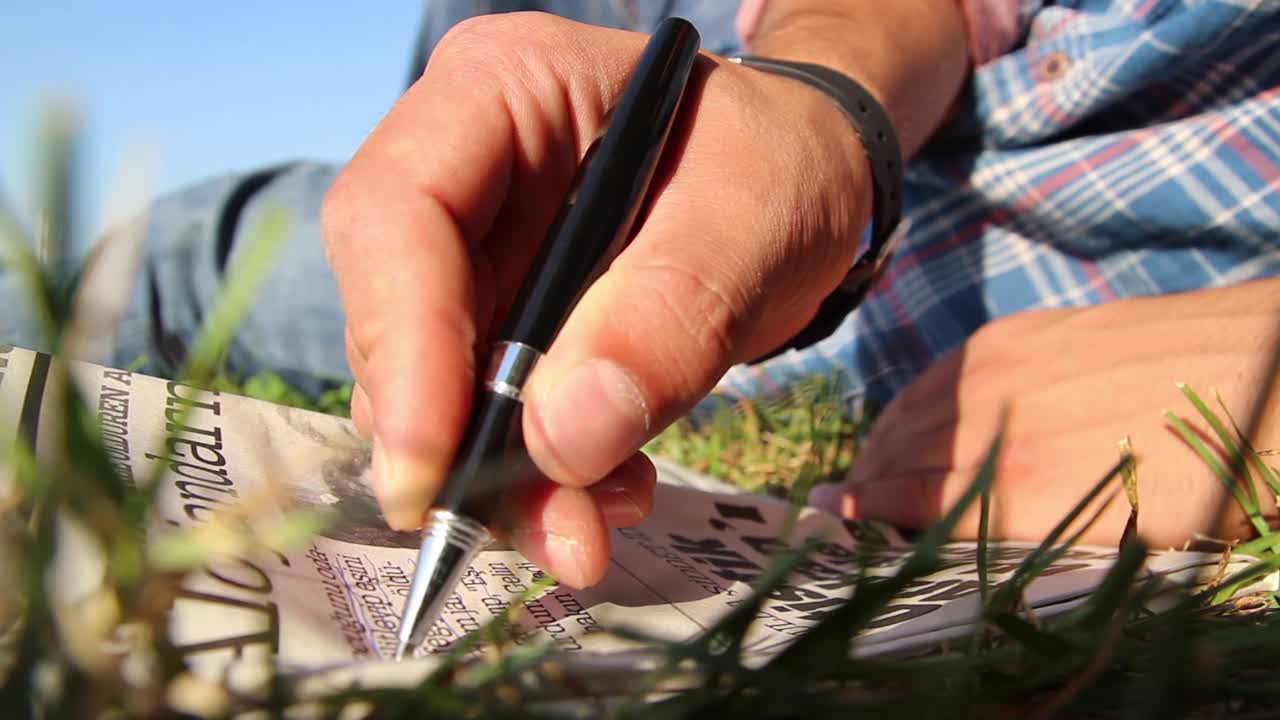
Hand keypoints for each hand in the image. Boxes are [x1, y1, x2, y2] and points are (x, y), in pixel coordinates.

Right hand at [322, 12, 870, 586]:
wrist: (800, 181)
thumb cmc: (780, 162)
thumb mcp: (756, 218)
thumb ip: (671, 313)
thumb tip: (563, 439)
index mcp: (501, 88)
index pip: (400, 210)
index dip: (402, 341)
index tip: (433, 464)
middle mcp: (459, 170)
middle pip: (394, 311)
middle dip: (454, 438)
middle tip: (545, 531)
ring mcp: (470, 254)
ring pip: (428, 384)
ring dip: (497, 480)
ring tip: (590, 530)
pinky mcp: (496, 324)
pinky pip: (482, 414)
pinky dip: (533, 479)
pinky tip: (606, 495)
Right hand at [811, 278, 1279, 547]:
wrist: (1262, 371)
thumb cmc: (1202, 477)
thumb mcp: (1110, 538)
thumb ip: (1006, 533)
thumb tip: (913, 526)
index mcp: (1017, 484)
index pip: (899, 505)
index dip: (859, 521)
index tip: (833, 530)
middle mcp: (993, 420)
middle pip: (893, 459)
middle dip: (862, 490)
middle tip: (847, 513)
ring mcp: (997, 367)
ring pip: (907, 413)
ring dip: (882, 448)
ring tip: (873, 474)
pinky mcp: (1012, 334)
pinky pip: (934, 378)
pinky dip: (912, 408)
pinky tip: (915, 423)